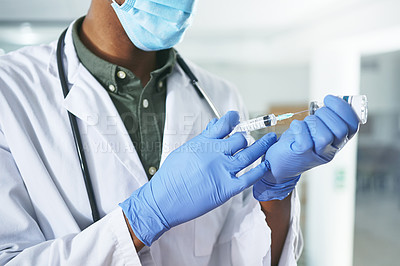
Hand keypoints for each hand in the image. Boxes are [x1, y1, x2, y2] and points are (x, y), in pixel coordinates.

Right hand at [120, 111, 276, 245]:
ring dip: (262, 146)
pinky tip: (266, 165)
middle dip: (245, 138)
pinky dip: (260, 170)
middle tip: (250, 139)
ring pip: (249, 154)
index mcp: (203, 142)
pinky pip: (249, 177)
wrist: (164, 200)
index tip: (237, 118)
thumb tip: (214, 126)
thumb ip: (202, 139)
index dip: (233, 119)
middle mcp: (215, 153)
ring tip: (270, 140)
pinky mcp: (227, 188)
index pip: (224, 124)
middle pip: (240, 139)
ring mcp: (223, 170)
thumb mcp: (184, 150)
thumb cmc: (170, 177)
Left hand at [254, 95, 359, 200]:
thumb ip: (327, 119)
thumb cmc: (298, 141)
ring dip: (313, 122)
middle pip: (341, 130)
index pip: (353, 125)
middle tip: (315, 114)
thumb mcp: (316, 129)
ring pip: (324, 136)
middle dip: (327, 114)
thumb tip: (335, 100)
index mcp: (338, 141)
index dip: (344, 109)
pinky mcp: (302, 155)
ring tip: (305, 124)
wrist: (279, 162)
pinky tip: (295, 126)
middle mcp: (331, 150)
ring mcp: (317, 154)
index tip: (329, 99)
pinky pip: (305, 139)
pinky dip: (299, 127)